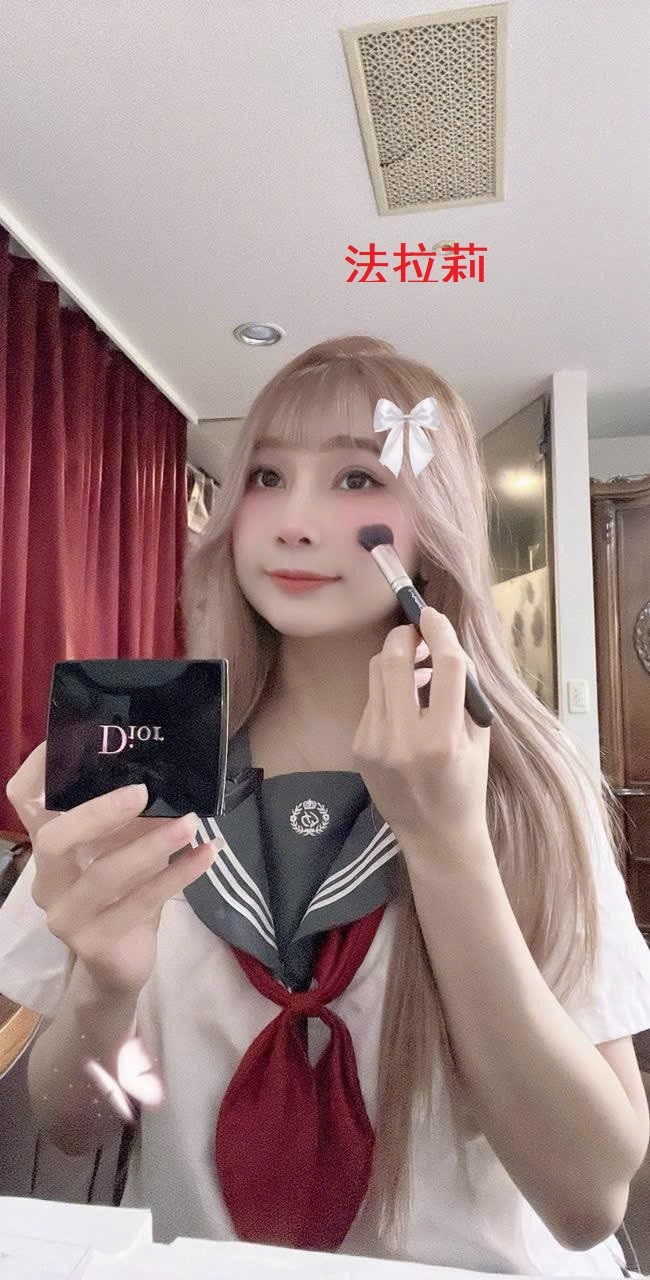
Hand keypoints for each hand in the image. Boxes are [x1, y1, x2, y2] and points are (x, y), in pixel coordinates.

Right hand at [6, 742, 217, 999]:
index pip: (23, 800)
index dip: (40, 769)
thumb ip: (131, 816)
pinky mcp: (95, 942)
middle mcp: (47, 879)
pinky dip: (178, 875)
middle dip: (98, 812)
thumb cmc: (122, 893)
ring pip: (104, 876)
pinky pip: (141, 903)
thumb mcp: (123, 847)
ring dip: (151, 846)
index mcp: (48, 846)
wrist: (119, 965)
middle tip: (142, 792)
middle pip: (53, 839)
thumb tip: (165, 770)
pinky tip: (205, 854)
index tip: (76, 739)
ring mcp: (66, 915)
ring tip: (191, 823)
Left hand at [352, 606, 491, 868]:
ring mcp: (375, 744)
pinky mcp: (359, 747)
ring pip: (376, 674)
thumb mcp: (479, 736)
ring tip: (418, 668)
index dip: (439, 633)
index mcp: (443, 739)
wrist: (435, 835)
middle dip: (406, 636)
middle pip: (394, 660)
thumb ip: (464, 689)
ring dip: (396, 660)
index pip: (443, 666)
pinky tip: (407, 704)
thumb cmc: (466, 783)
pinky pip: (372, 700)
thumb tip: (444, 641)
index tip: (434, 615)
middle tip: (419, 633)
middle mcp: (403, 740)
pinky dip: (389, 691)